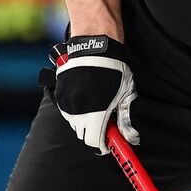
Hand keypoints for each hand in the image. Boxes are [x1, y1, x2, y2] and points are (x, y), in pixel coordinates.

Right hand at [52, 35, 136, 153]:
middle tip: (104, 121)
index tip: (108, 143)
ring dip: (84, 120)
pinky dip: (75, 109)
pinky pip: (67, 110)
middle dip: (93, 131)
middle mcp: (77, 110)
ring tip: (95, 105)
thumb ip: (125, 119)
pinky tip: (86, 98)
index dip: (102, 144)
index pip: (93, 141)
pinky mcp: (59, 93)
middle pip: (83, 133)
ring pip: (74, 122)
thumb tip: (131, 138)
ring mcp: (66, 101)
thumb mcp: (125, 94)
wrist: (94, 46)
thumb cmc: (114, 69)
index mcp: (95, 114)